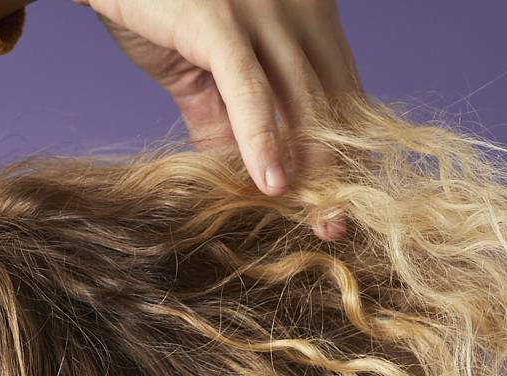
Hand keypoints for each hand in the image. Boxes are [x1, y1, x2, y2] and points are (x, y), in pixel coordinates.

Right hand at [74, 0, 363, 237]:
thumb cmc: (161, 12)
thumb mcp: (209, 74)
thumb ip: (233, 121)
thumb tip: (253, 180)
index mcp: (307, 11)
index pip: (341, 89)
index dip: (345, 149)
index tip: (343, 200)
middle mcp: (297, 4)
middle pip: (330, 98)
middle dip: (335, 167)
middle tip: (335, 224)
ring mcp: (262, 10)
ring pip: (300, 99)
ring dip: (310, 166)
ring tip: (314, 217)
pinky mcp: (221, 22)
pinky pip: (250, 92)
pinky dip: (263, 142)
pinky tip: (269, 185)